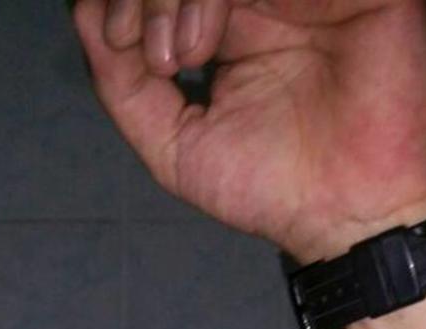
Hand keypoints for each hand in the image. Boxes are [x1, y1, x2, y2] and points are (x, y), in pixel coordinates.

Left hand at [71, 0, 425, 262]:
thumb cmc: (266, 185)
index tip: (117, 39)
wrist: (342, 211)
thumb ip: (124, 87)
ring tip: (186, 56)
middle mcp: (261, 2)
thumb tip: (84, 17)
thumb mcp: (171, 144)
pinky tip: (213, 40)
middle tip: (157, 56)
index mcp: (223, 29)